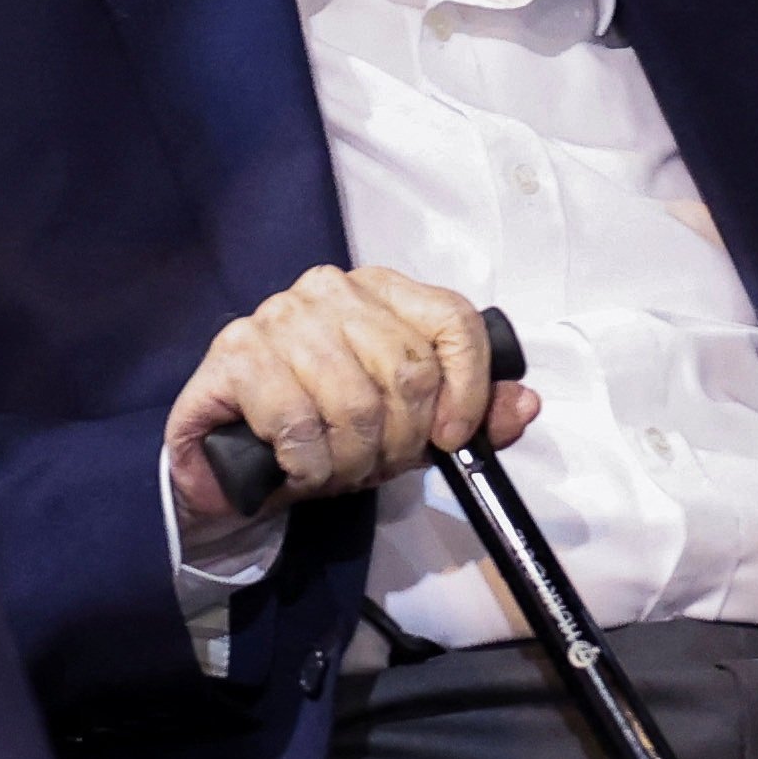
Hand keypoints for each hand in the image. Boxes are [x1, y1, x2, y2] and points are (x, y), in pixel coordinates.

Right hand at [164, 266, 537, 520]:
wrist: (232, 466)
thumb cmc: (325, 436)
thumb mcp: (410, 431)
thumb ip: (472, 418)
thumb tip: (526, 403)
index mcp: (382, 290)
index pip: (453, 319)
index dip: (468, 387)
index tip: (453, 438)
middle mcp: (331, 289)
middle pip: (408, 369)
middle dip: (401, 441)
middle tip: (376, 464)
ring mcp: (279, 315)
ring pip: (355, 402)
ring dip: (352, 460)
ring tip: (336, 469)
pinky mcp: (234, 352)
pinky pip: (299, 422)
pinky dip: (308, 465)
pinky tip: (298, 469)